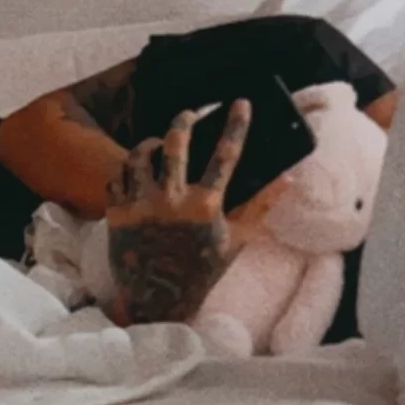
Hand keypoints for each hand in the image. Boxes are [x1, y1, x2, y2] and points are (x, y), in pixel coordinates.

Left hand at [106, 101, 250, 325]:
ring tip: (161, 142)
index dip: (236, 125)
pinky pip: (118, 175)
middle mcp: (170, 201)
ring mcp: (140, 206)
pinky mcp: (116, 214)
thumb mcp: (237, 240)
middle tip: (190, 113)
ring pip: (140, 155)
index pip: (224, 155)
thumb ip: (262, 207)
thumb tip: (289, 178)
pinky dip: (129, 166)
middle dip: (185, 121)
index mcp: (204, 207)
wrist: (158, 300)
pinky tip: (139, 167)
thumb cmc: (202, 270)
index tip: (241, 103)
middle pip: (175, 144)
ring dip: (152, 142)